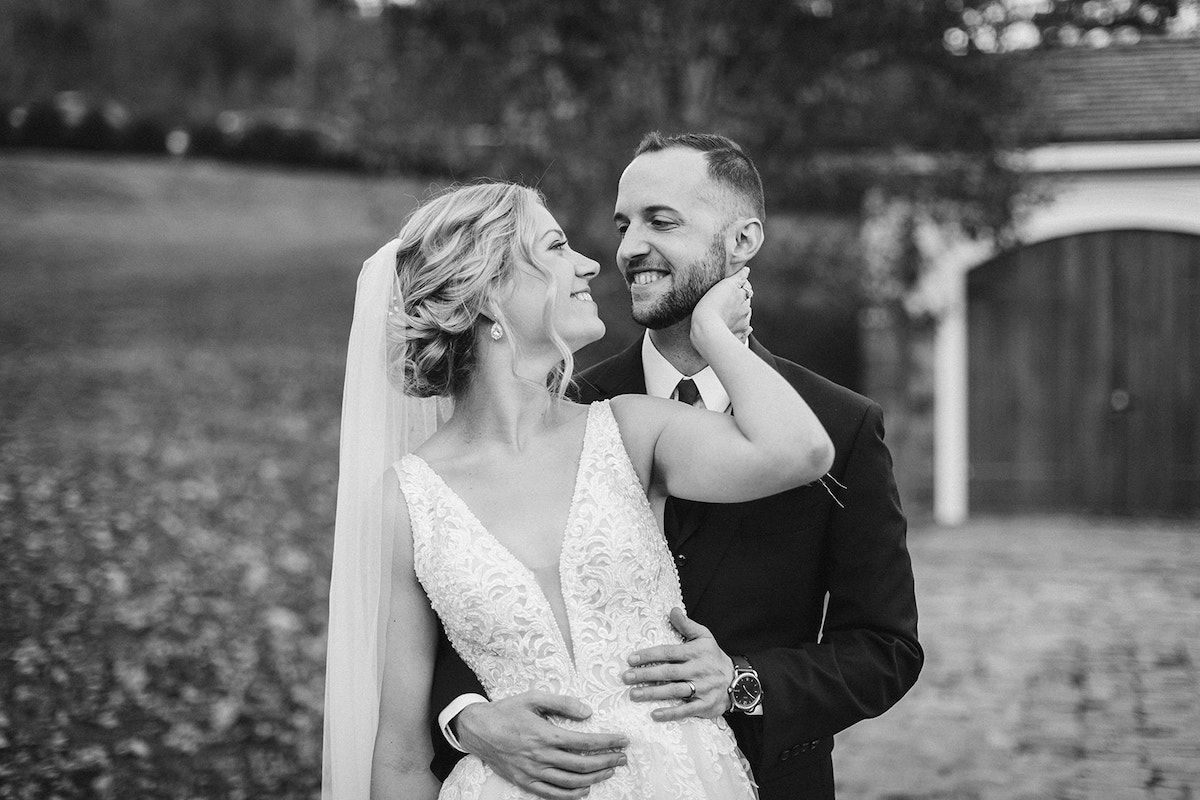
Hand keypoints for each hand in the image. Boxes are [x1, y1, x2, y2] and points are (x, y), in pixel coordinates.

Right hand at [454, 692, 627, 799]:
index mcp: (544, 734)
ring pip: (571, 782)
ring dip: (595, 778)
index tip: (622, 740)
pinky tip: (584, 790)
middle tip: (622, 757)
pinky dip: (571, 795)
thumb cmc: (506, 711)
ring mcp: (532, 772)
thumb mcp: (533, 698)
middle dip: (607, 761)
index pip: (584, 742)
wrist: (477, 729)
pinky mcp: (524, 782)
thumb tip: (587, 711)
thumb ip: (562, 703)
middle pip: (582, 765)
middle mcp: (540, 756)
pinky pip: (552, 794)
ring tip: (609, 771)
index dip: (607, 742)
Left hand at [621, 608, 734, 721]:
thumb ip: (687, 625)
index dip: (649, 656)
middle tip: (626, 677)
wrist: (739, 681)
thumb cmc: (714, 657)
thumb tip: (672, 610)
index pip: (668, 653)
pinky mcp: (704, 705)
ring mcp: (702, 688)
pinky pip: (686, 710)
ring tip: (633, 694)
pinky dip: (670, 713)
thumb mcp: (704, 637)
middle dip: (645, 675)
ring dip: (652, 693)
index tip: (631, 659)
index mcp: (695, 652)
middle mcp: (697, 670)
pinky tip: (655, 714)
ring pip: (674, 691)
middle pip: (668, 672)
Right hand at [692, 267, 752, 343]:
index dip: (740, 289)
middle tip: (727, 303)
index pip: (746, 290)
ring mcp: (743, 325)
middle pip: (746, 305)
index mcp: (742, 297)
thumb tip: (747, 270)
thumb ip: (738, 277)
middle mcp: (745, 311)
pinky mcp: (739, 337)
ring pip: (745, 319)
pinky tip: (733, 330)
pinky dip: (741, 332)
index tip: (733, 290)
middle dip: (740, 303)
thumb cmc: (711, 305)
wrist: (706, 329)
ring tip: (727, 317)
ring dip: (739, 317)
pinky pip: (743, 334)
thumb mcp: (725, 285)